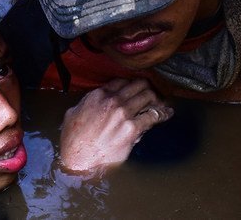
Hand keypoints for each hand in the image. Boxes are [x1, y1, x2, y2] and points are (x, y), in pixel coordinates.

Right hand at [58, 78, 172, 173]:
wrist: (78, 159)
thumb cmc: (73, 140)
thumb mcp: (73, 114)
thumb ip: (86, 104)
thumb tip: (93, 102)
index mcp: (98, 95)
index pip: (122, 81)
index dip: (131, 84)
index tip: (136, 89)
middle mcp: (112, 100)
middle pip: (138, 85)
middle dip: (147, 88)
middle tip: (152, 95)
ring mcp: (123, 113)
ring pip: (148, 96)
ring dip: (156, 99)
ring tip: (161, 104)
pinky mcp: (132, 129)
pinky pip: (153, 115)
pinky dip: (163, 114)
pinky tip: (167, 114)